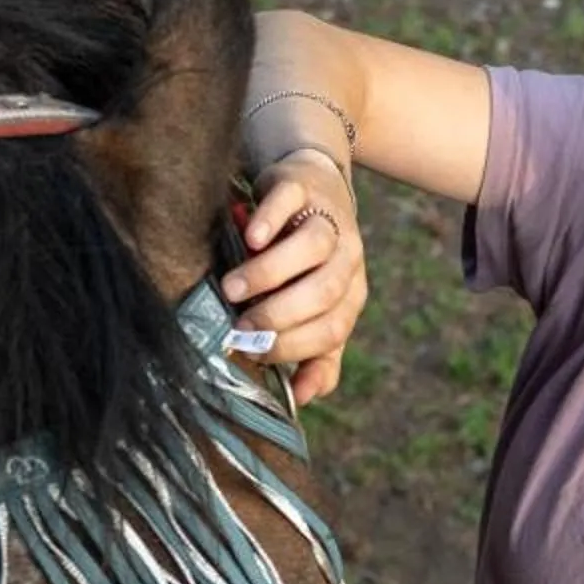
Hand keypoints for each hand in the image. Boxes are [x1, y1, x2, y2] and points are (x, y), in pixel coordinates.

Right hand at [229, 148, 365, 406]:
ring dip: (270, 273)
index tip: (253, 352)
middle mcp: (348, 256)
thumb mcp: (320, 307)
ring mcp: (327, 217)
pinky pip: (290, 202)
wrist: (314, 187)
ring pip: (312, 247)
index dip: (293, 345)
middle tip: (239, 325)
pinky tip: (249, 239)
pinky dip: (270, 220)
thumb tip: (301, 398)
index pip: (332, 328)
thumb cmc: (308, 261)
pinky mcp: (301, 185)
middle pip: (324, 290)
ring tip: (232, 289)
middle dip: (279, 314)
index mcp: (352, 293)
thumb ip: (317, 354)